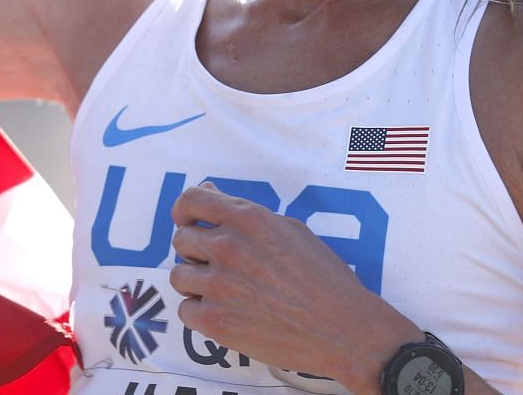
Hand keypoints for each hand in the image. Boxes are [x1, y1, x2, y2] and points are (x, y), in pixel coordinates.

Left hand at [169, 183, 418, 391]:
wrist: (343, 328)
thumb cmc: (324, 278)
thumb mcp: (291, 229)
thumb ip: (245, 212)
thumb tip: (210, 194)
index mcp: (247, 218)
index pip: (191, 200)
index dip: (184, 211)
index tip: (188, 222)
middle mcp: (228, 246)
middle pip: (181, 240)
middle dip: (195, 251)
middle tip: (218, 266)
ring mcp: (219, 284)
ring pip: (179, 276)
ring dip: (196, 283)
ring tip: (223, 292)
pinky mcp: (215, 321)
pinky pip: (185, 311)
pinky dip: (200, 313)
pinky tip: (225, 313)